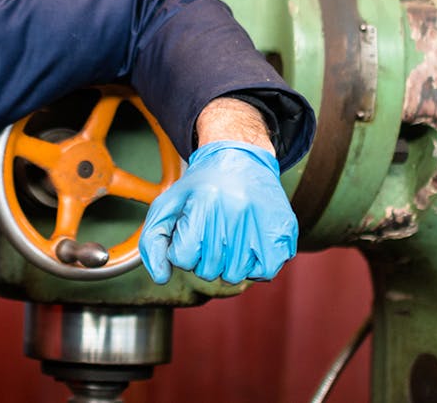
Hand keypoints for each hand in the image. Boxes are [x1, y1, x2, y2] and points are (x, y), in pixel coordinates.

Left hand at [137, 141, 297, 283]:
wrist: (242, 159)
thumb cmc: (202, 185)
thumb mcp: (168, 204)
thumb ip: (153, 241)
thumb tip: (161, 277)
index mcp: (204, 204)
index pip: (182, 258)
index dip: (182, 248)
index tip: (191, 229)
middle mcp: (235, 213)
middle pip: (208, 270)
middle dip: (204, 256)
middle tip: (212, 230)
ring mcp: (262, 223)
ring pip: (235, 276)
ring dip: (228, 263)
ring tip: (230, 235)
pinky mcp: (284, 233)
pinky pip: (264, 273)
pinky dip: (255, 266)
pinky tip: (250, 244)